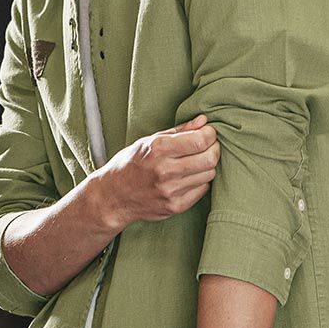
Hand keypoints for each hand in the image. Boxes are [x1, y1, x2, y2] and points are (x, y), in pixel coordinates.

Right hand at [97, 115, 218, 231]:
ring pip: (209, 174)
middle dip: (214, 149)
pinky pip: (202, 190)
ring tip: (196, 162)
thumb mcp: (148, 140)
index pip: (200, 140)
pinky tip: (189, 177)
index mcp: (158, 149)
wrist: (114, 196)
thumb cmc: (131, 164)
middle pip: (209, 159)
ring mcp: (170, 191)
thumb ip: (179, 131)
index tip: (208, 133)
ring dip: (207, 166)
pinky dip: (200, 181)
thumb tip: (203, 121)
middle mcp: (165, 171)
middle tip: (209, 146)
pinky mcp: (175, 206)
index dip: (210, 134)